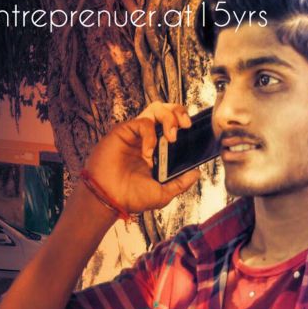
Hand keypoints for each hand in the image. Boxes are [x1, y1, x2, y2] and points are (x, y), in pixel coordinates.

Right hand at [83, 101, 199, 213]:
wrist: (110, 199)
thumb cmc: (132, 197)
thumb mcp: (163, 193)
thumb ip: (180, 183)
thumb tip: (197, 173)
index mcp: (159, 152)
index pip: (175, 128)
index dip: (184, 125)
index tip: (193, 132)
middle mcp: (149, 140)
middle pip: (167, 112)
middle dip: (179, 113)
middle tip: (186, 126)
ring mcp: (136, 135)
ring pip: (155, 109)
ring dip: (168, 117)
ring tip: (172, 136)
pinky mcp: (124, 131)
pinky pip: (142, 122)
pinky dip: (150, 134)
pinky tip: (148, 151)